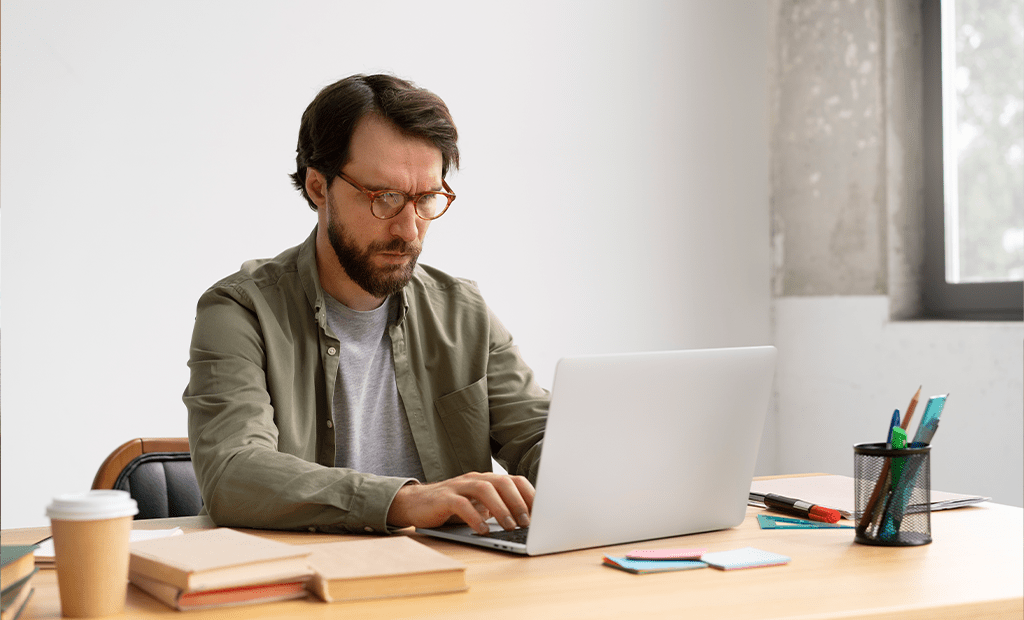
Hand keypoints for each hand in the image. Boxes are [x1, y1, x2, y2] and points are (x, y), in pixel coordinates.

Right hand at [387, 472, 533, 534]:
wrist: (414, 503)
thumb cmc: (451, 506)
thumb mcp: (478, 506)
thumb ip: (497, 508)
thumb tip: (525, 522)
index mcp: (487, 480)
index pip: (515, 480)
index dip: (530, 494)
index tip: (542, 512)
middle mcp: (475, 479)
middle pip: (502, 482)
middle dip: (518, 502)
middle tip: (527, 522)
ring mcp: (458, 486)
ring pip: (484, 490)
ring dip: (500, 508)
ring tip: (509, 527)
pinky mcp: (443, 498)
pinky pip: (461, 504)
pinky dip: (474, 517)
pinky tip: (482, 530)